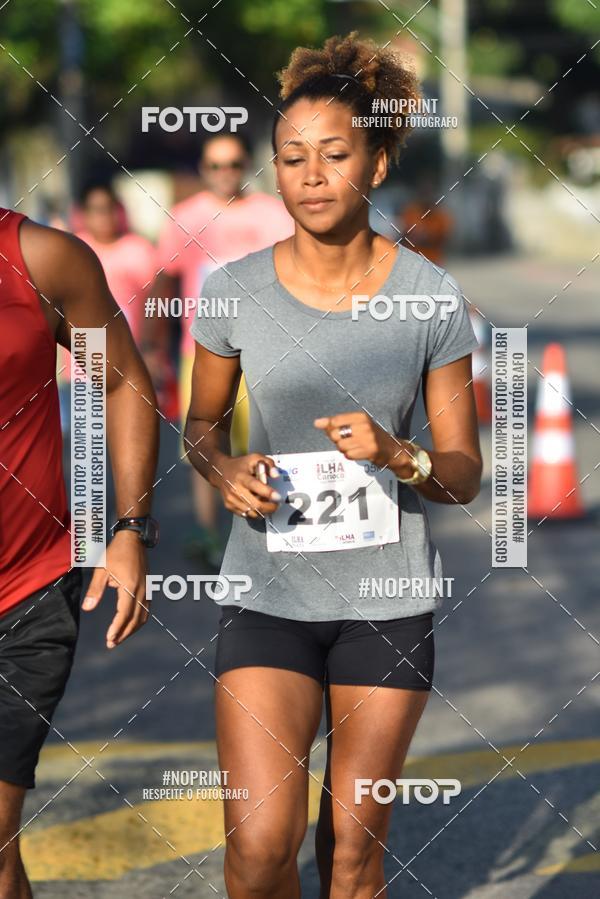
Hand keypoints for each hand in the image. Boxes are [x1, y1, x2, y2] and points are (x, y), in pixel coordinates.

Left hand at [81, 529, 148, 648]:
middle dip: (124, 633)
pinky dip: (139, 620)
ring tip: (120, 637)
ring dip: (132, 629)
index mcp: (130, 586)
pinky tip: (130, 624)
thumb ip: (95, 590)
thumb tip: (87, 608)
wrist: (133, 538)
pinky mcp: (148, 587)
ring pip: (143, 616)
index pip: (124, 614)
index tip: (109, 639)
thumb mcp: (101, 569)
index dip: (117, 629)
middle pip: (136, 619)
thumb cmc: (115, 552)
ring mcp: (147, 589)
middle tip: (112, 643)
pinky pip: (146, 609)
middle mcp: (142, 590)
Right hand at [217, 453, 281, 518]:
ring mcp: (231, 499)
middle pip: (255, 504)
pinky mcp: (229, 506)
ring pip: (252, 513)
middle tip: (277, 504)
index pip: (255, 486)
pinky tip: (258, 506)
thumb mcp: (255, 458)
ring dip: (263, 511)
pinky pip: (246, 515)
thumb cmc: (240, 465)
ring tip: (268, 505)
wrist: (220, 471)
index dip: (267, 492)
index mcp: (241, 476)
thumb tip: (276, 475)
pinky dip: (255, 513)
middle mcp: (235, 489)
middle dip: (270, 507)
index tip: (278, 497)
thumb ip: (268, 464)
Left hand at [314, 411, 412, 475]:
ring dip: (344, 449)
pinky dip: (350, 456)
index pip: (335, 421)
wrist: (393, 449)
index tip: (338, 431)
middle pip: (335, 434)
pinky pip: (348, 455)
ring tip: (355, 447)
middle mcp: (364, 425)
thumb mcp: (356, 425)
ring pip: (341, 446)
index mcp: (360, 416)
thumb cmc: (371, 436)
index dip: (331, 428)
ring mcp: (367, 438)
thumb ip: (335, 423)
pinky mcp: (369, 450)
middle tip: (348, 441)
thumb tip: (316, 423)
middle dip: (337, 440)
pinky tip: (359, 453)